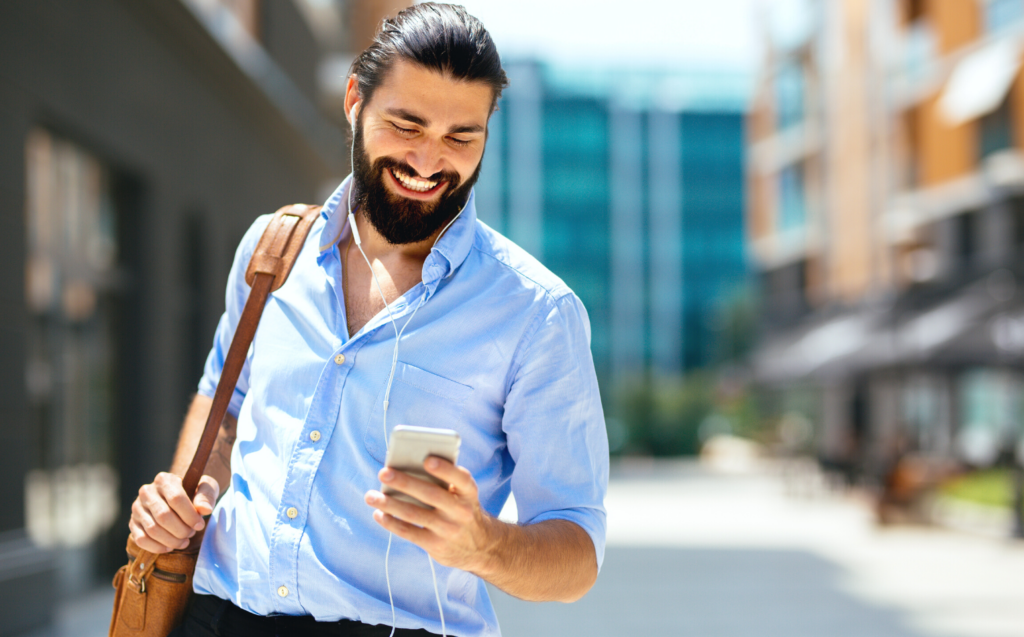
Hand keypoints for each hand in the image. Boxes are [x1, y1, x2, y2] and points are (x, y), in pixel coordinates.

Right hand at [129, 472, 218, 552]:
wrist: (179, 497)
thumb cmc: (194, 492)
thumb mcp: (206, 488)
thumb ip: (207, 496)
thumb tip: (204, 510)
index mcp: (164, 480)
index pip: (176, 498)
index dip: (190, 515)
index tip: (200, 525)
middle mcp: (147, 492)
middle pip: (163, 516)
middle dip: (181, 530)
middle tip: (191, 533)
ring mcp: (137, 508)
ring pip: (152, 529)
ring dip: (171, 540)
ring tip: (184, 541)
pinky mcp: (133, 523)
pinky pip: (141, 539)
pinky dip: (157, 547)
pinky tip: (170, 547)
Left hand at [364, 458, 500, 573]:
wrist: (480, 547)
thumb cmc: (461, 509)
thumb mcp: (463, 495)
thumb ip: (444, 482)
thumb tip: (407, 469)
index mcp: (469, 493)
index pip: (460, 478)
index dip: (445, 469)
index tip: (427, 459)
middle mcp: (461, 511)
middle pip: (430, 494)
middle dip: (404, 482)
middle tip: (383, 472)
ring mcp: (448, 530)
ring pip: (414, 514)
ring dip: (389, 503)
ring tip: (371, 496)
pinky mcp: (436, 546)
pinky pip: (409, 532)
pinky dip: (391, 522)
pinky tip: (379, 514)